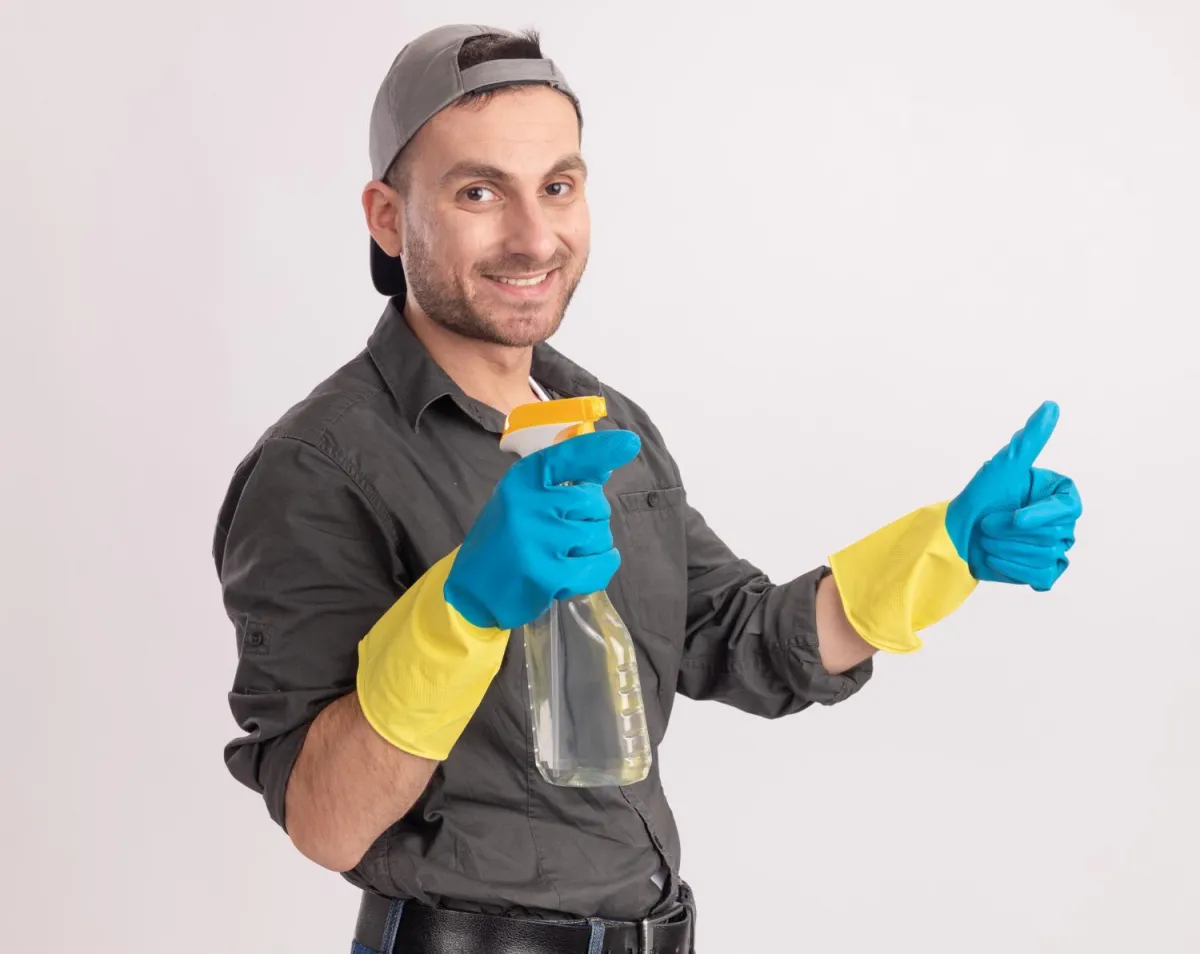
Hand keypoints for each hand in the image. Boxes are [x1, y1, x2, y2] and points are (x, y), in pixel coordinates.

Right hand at [444, 429, 641, 628]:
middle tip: (569, 530)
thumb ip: (557, 484)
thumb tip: (604, 468)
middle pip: (594, 502)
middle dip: (592, 517)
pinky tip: (588, 565)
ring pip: (599, 535)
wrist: (472, 588)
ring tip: (568, 553)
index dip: (601, 449)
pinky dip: (603, 565)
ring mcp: (539, 541)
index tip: (629, 443)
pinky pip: (600, 565)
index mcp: (522, 481)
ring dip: (594, 545)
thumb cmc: (503, 538)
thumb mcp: (522, 500)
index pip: (568, 456)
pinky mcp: (549, 575)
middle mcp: (529, 506)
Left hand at [944, 401, 1081, 590]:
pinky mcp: (1043, 572)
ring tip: (989, 539)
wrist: (954, 534)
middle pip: (1054, 534)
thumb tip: (1051, 407)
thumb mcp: (1004, 467)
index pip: (1068, 509)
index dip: (1040, 516)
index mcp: (1060, 494)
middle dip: (1012, 531)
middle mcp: (1063, 521)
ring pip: (1045, 555)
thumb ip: (1030, 439)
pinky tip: (995, 557)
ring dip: (1007, 548)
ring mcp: (1055, 548)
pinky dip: (1013, 567)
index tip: (1015, 516)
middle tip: (989, 524)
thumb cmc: (979, 498)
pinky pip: (1041, 575)